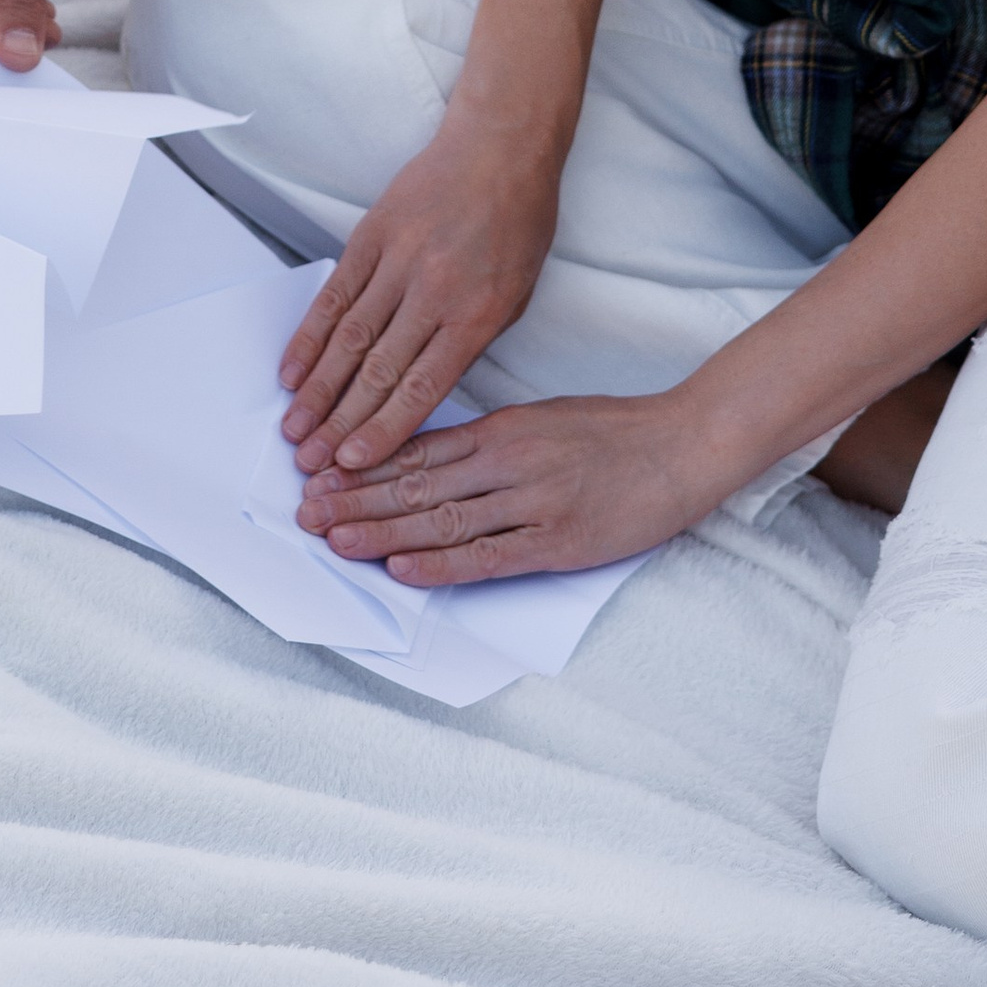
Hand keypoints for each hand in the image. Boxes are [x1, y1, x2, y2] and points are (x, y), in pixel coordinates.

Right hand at [278, 118, 562, 477]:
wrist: (501, 146)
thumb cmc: (518, 222)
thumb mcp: (516, 295)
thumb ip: (470, 342)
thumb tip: (424, 389)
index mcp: (476, 314)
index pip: (423, 388)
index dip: (385, 430)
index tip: (355, 464)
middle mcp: (434, 292)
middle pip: (378, 372)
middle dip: (342, 424)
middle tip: (312, 463)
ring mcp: (399, 261)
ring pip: (350, 339)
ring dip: (318, 390)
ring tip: (295, 429)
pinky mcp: (373, 235)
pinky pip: (335, 294)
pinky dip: (310, 335)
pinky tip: (293, 370)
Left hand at [297, 386, 713, 584]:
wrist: (680, 446)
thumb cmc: (613, 433)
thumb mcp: (542, 419)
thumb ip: (489, 439)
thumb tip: (432, 459)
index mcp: (502, 427)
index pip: (417, 448)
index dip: (364, 465)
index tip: (320, 475)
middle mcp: (507, 460)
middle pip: (416, 483)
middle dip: (356, 500)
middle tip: (306, 513)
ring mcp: (531, 501)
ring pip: (440, 519)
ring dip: (382, 531)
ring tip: (334, 539)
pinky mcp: (557, 541)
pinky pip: (488, 555)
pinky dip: (441, 563)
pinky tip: (402, 567)